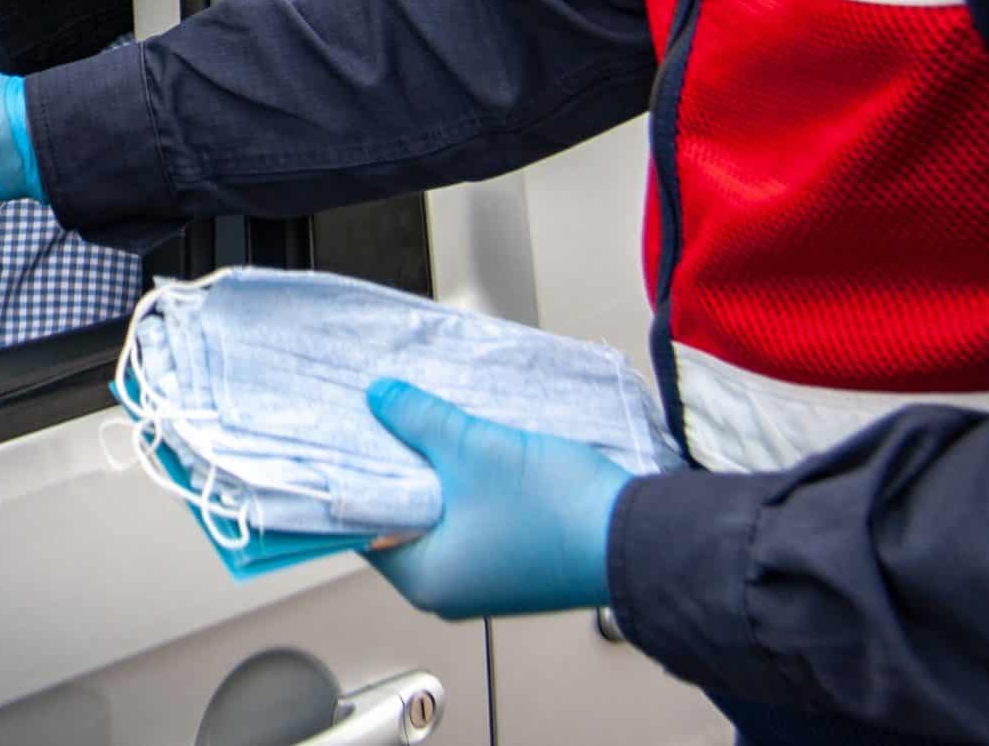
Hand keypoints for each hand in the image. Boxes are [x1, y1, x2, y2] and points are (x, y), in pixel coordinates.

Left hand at [360, 379, 631, 618]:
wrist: (642, 537)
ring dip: (436, 472)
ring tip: (423, 423)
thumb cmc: (557, 512)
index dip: (355, 477)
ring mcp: (486, 578)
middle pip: (402, 519)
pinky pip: (473, 518)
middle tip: (383, 419)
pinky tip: (466, 446)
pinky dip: (465, 485)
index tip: (345, 437)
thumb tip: (381, 399)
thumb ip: (418, 420)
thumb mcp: (473, 450)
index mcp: (426, 579)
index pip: (363, 526)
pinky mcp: (516, 561)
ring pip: (441, 515)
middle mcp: (450, 589)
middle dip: (398, 467)